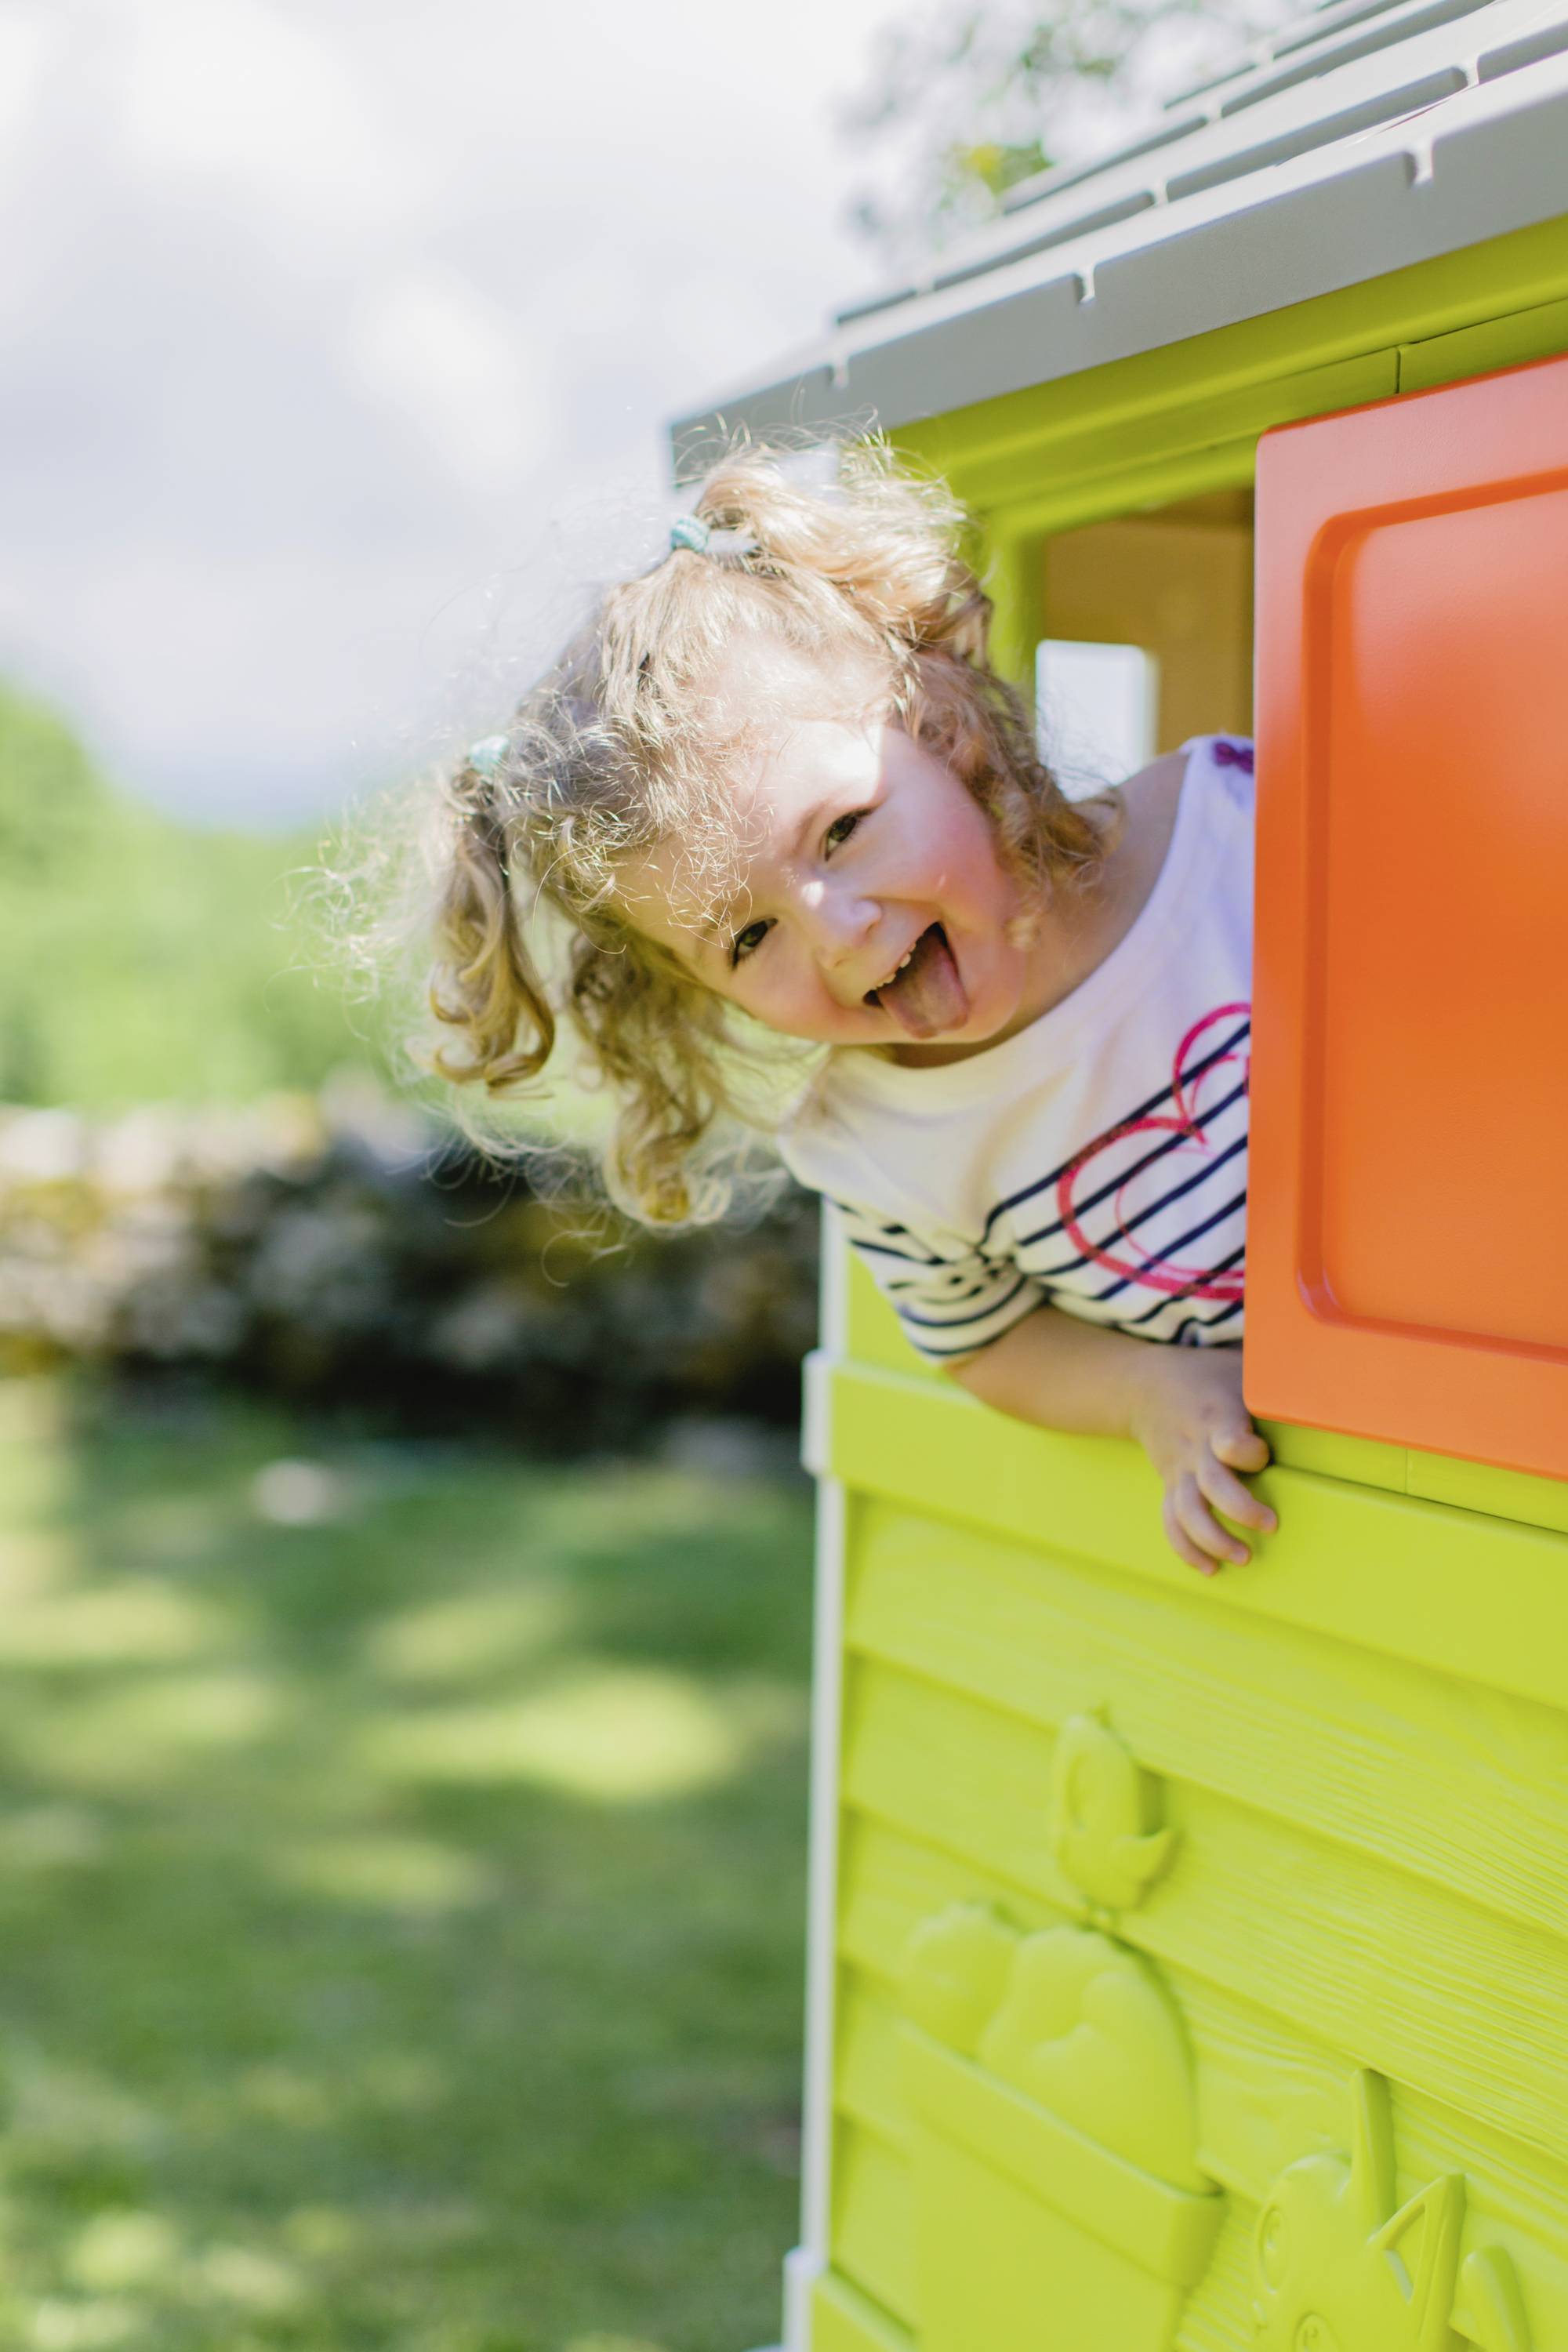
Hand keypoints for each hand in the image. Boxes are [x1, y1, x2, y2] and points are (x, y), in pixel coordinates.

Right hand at [1126, 1348, 1275, 1574]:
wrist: (1143, 1385)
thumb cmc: (1207, 1375)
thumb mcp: (1240, 1367)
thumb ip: (1278, 1378)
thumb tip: (1331, 1379)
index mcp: (1216, 1418)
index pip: (1229, 1443)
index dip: (1248, 1453)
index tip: (1262, 1453)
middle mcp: (1196, 1448)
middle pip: (1211, 1487)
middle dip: (1242, 1511)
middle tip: (1272, 1525)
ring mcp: (1179, 1470)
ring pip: (1188, 1513)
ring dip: (1214, 1541)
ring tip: (1244, 1558)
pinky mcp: (1170, 1484)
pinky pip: (1171, 1522)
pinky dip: (1187, 1549)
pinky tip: (1211, 1569)